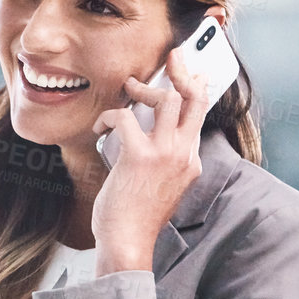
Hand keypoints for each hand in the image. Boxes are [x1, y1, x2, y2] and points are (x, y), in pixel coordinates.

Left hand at [90, 48, 210, 273]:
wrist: (128, 244)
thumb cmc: (136, 218)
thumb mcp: (160, 186)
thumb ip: (162, 160)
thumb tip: (143, 130)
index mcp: (190, 162)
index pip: (198, 117)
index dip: (195, 89)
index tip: (189, 71)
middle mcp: (184, 155)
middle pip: (195, 100)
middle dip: (186, 71)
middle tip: (174, 54)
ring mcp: (165, 155)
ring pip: (168, 99)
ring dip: (144, 87)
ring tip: (129, 88)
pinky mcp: (140, 156)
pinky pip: (125, 117)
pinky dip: (109, 116)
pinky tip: (100, 127)